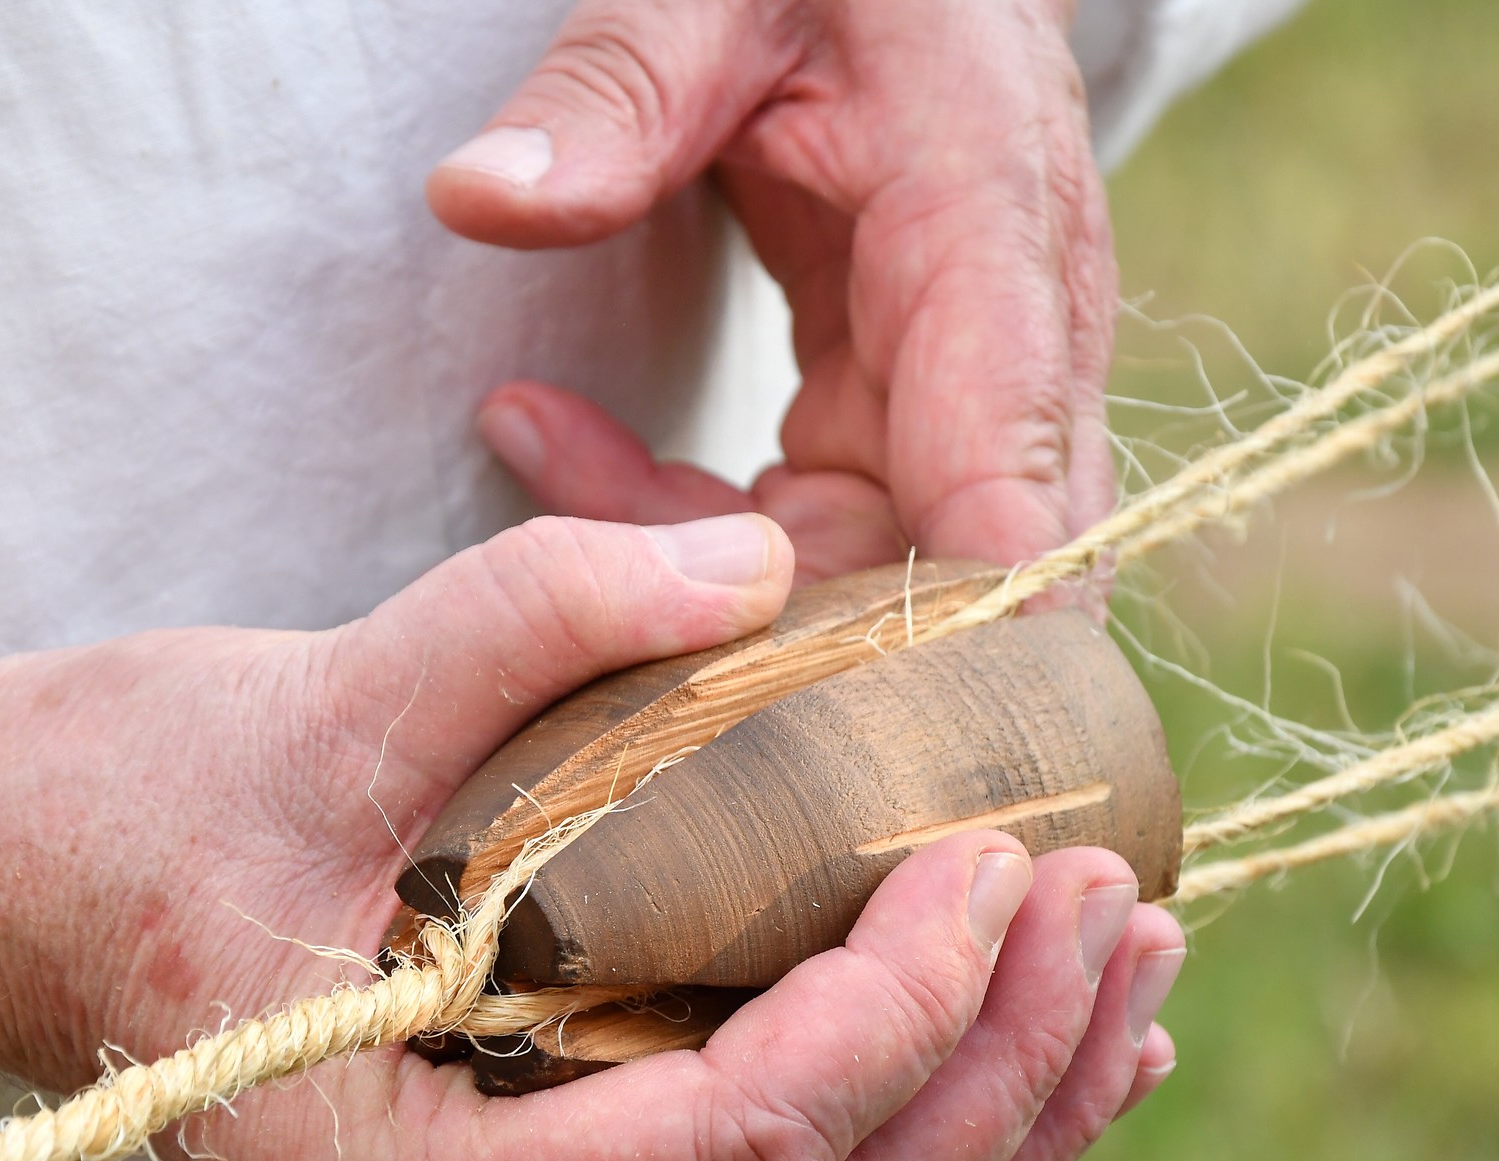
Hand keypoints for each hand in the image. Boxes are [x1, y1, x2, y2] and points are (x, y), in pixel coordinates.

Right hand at [0, 511, 1179, 1160]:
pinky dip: (927, 1118)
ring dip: (1000, 1106)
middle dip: (996, 1068)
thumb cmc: (120, 817)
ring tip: (1119, 960)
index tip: (984, 852)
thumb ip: (529, 615)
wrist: (11, 888)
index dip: (892, 1015)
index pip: (731, 1154)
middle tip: (1108, 895)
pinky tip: (1030, 1027)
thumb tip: (762, 565)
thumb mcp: (306, 699)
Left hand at [429, 0, 1117, 577]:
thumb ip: (615, 92)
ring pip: (881, 574)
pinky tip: (564, 451)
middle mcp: (1014, 336)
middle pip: (952, 573)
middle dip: (784, 641)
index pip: (1006, 469)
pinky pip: (824, 532)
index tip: (840, 731)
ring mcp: (972, 391)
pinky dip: (698, 533)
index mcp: (991, 224)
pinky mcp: (912, 415)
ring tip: (535, 444)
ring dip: (705, 576)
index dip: (952, 628)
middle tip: (586, 629)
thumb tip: (483, 199)